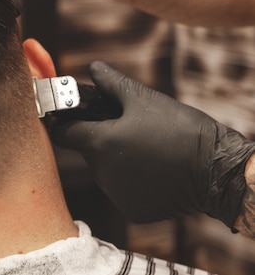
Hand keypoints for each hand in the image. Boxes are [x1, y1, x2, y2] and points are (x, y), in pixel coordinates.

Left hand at [51, 61, 254, 228]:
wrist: (217, 171)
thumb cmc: (180, 130)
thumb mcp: (144, 99)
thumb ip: (111, 84)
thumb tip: (94, 68)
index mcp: (99, 144)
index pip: (63, 133)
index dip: (64, 122)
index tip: (68, 116)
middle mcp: (102, 173)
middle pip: (88, 151)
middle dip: (100, 139)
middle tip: (127, 129)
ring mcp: (117, 195)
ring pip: (105, 171)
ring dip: (116, 160)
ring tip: (146, 149)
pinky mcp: (133, 211)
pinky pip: (123, 191)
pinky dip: (133, 181)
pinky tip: (153, 170)